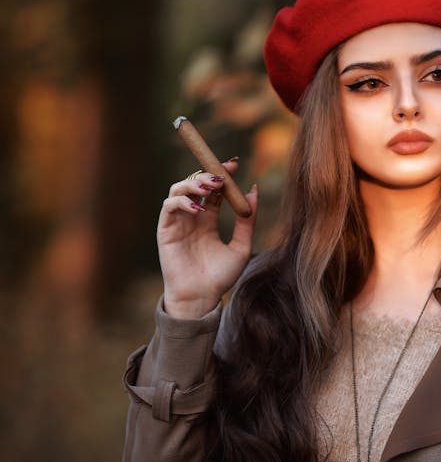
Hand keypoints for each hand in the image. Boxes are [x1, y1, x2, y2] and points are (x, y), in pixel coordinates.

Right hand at [157, 159, 257, 318]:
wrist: (202, 298)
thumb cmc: (220, 277)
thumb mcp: (241, 247)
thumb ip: (247, 221)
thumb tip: (253, 191)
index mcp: (209, 221)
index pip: (213, 190)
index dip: (222, 174)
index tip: (234, 163)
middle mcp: (192, 218)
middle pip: (195, 184)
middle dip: (208, 174)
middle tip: (222, 175)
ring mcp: (178, 222)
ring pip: (178, 190)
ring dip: (193, 183)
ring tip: (210, 187)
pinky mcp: (166, 230)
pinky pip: (169, 206)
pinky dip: (183, 202)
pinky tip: (200, 210)